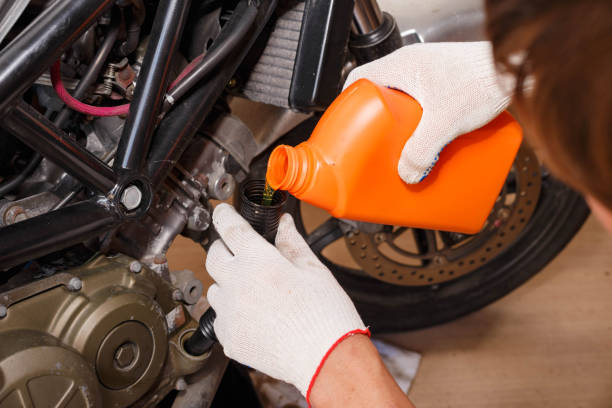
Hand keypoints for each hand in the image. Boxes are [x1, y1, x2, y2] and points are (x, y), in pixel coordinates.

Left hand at [206, 204, 367, 398]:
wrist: (326, 359)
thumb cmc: (325, 315)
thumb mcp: (313, 270)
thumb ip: (291, 243)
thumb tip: (283, 225)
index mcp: (259, 261)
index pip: (230, 228)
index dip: (223, 215)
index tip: (222, 213)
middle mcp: (237, 284)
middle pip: (213, 256)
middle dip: (224, 249)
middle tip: (241, 254)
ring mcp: (230, 313)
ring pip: (215, 289)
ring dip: (228, 284)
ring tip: (255, 292)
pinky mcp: (229, 337)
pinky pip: (220, 318)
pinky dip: (232, 313)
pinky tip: (255, 317)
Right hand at [344, 41, 511, 183]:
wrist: (522, 67)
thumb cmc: (486, 77)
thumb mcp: (446, 120)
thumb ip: (422, 150)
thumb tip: (407, 172)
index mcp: (401, 66)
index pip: (359, 79)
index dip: (349, 104)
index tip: (349, 127)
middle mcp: (414, 67)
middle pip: (381, 95)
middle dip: (379, 123)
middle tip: (381, 144)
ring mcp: (432, 75)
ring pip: (405, 102)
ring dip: (404, 125)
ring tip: (407, 147)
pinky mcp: (450, 85)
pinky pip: (425, 105)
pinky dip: (424, 123)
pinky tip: (433, 141)